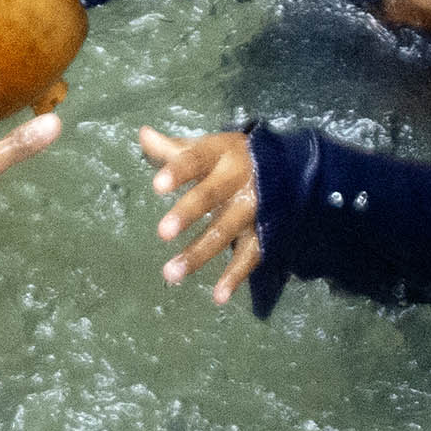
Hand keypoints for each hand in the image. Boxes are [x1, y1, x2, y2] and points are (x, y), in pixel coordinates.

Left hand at [139, 127, 259, 305]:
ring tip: (171, 274)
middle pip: (210, 196)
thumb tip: (142, 133)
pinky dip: (235, 277)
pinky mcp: (262, 232)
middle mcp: (237, 180)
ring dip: (199, 254)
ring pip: (224, 232)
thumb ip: (172, 148)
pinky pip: (248, 256)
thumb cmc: (231, 159)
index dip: (178, 172)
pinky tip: (218, 296)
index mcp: (220, 154)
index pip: (195, 160)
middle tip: (163, 232)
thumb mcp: (206, 148)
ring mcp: (251, 208)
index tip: (157, 186)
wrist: (288, 168)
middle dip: (188, 213)